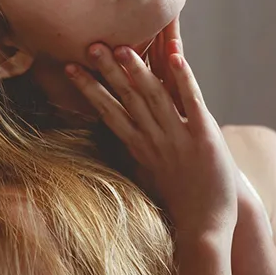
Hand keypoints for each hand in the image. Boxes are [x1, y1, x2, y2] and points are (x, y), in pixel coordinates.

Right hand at [66, 36, 236, 239]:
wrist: (205, 228)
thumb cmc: (178, 202)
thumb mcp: (151, 172)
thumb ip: (139, 148)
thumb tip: (123, 132)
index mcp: (138, 146)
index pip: (109, 111)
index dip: (89, 88)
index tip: (70, 67)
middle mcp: (154, 139)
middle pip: (127, 98)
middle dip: (108, 71)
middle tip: (91, 46)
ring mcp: (178, 138)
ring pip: (154, 97)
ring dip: (138, 71)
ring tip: (122, 48)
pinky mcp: (204, 138)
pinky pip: (191, 103)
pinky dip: (183, 80)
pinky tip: (175, 59)